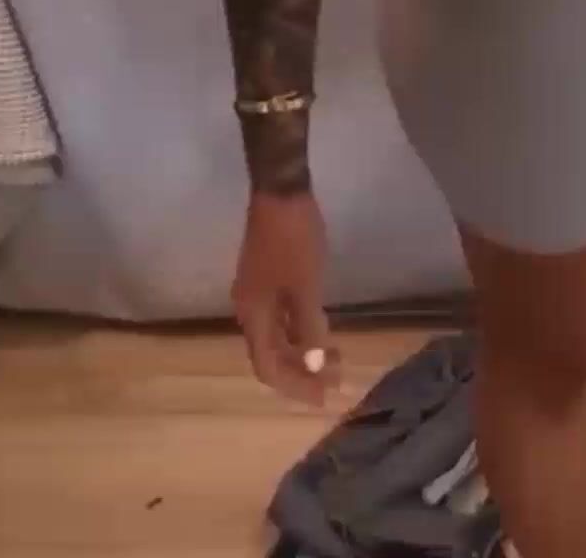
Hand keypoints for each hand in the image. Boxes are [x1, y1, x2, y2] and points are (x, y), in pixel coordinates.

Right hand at [232, 190, 340, 407]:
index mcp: (253, 314)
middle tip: (336, 382)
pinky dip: (300, 330)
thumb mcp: (306, 285)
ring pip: (277, 336)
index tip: (324, 397)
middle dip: (303, 371)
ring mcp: (256, 292)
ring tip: (337, 359)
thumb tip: (315, 367)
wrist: (280, 189)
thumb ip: (309, 328)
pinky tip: (322, 330)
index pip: (267, 367)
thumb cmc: (294, 238)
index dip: (294, 386)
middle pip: (271, 354)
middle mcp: (249, 309)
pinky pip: (281, 317)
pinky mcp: (267, 277)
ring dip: (304, 352)